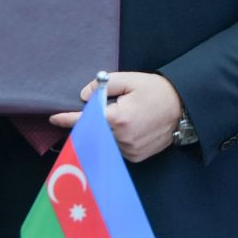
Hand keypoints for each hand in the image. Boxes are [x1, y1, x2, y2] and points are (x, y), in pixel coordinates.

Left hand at [48, 72, 182, 162]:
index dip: (68, 119)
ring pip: (105, 140)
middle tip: (103, 109)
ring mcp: (130, 150)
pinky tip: (130, 127)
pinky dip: (116, 138)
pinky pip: (116, 148)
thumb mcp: (129, 80)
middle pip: (94, 131)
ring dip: (105, 130)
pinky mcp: (136, 157)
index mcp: (119, 118)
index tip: (54, 118)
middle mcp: (123, 138)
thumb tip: (84, 97)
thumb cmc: (156, 91)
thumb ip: (102, 86)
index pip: (86, 119)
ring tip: (124, 115)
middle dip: (91, 121)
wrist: (183, 109)